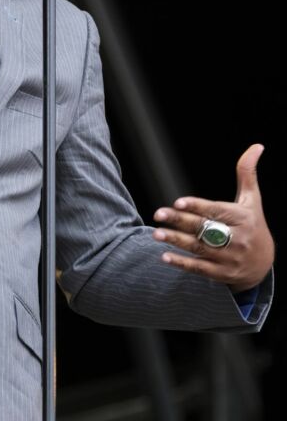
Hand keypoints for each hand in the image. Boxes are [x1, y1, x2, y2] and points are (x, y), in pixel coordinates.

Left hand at [152, 143, 274, 291]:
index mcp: (243, 218)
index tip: (178, 202)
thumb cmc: (252, 225)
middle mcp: (237, 239)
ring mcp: (230, 258)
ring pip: (200, 248)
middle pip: (205, 229)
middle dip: (181, 221)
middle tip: (158, 214)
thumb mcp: (252, 200)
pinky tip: (164, 257)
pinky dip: (182, 263)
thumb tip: (256, 146)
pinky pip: (199, 268)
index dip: (198, 206)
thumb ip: (247, 173)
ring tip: (156, 233)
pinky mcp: (222, 274)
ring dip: (176, 241)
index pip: (217, 211)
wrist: (263, 264)